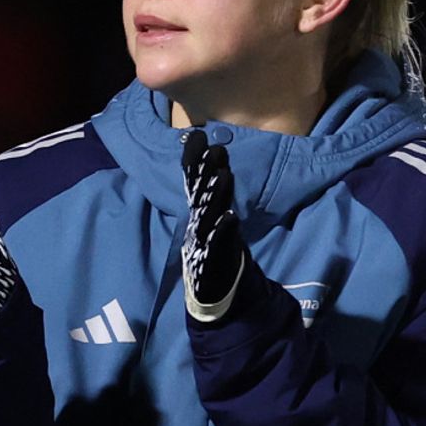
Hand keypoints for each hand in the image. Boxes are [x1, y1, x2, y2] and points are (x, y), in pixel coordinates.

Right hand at [180, 129, 244, 315]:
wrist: (211, 289)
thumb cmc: (212, 249)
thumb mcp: (209, 220)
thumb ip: (209, 194)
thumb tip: (212, 161)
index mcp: (199, 213)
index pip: (195, 183)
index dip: (194, 161)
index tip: (196, 136)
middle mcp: (200, 223)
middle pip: (202, 194)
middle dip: (205, 172)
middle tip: (212, 147)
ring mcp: (206, 241)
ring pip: (211, 215)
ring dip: (217, 195)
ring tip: (224, 174)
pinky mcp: (216, 258)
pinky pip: (221, 243)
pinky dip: (224, 230)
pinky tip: (231, 217)